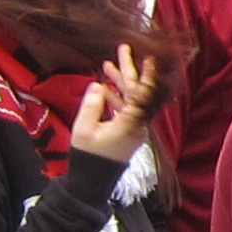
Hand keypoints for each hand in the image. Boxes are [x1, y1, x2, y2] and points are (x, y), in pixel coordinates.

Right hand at [72, 45, 162, 161]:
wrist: (92, 181)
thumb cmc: (88, 157)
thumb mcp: (84, 130)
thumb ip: (91, 106)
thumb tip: (98, 85)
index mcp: (130, 124)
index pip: (141, 95)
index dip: (144, 75)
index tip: (147, 58)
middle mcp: (137, 125)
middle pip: (136, 93)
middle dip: (129, 71)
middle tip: (124, 50)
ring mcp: (134, 129)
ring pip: (130, 100)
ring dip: (120, 83)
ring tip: (108, 65)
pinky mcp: (127, 132)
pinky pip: (125, 110)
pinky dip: (116, 98)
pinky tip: (106, 87)